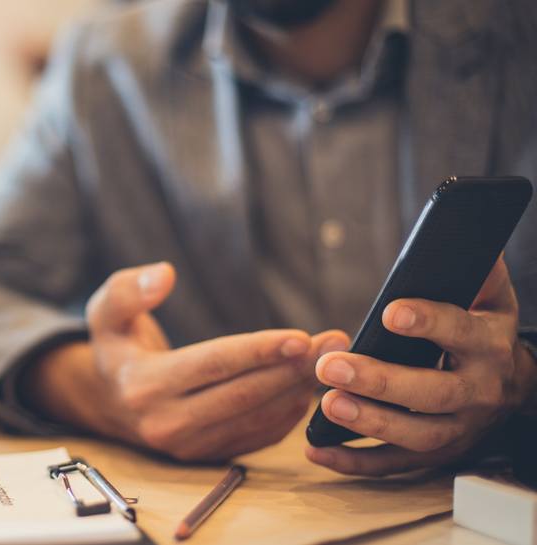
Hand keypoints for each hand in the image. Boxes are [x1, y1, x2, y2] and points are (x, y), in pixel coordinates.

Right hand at [24, 262, 349, 460]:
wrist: (109, 399)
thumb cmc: (116, 345)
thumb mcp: (106, 311)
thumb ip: (130, 289)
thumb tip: (166, 274)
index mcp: (143, 386)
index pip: (212, 365)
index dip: (259, 351)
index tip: (302, 336)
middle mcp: (165, 423)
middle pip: (244, 394)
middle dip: (295, 368)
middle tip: (337, 343)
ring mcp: (189, 446)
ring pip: (257, 417)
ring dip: (299, 388)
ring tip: (333, 359)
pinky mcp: (207, 456)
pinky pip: (257, 436)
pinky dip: (288, 412)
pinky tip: (306, 386)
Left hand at [307, 258, 536, 475]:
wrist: (513, 387)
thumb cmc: (484, 330)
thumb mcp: (490, 297)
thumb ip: (475, 269)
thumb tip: (457, 232)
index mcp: (489, 345)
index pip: (460, 332)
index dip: (427, 322)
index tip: (389, 312)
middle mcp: (477, 392)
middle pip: (432, 393)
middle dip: (381, 381)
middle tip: (332, 367)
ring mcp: (458, 429)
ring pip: (415, 435)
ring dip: (369, 423)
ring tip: (326, 404)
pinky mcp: (435, 454)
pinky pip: (393, 465)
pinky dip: (354, 463)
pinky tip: (315, 450)